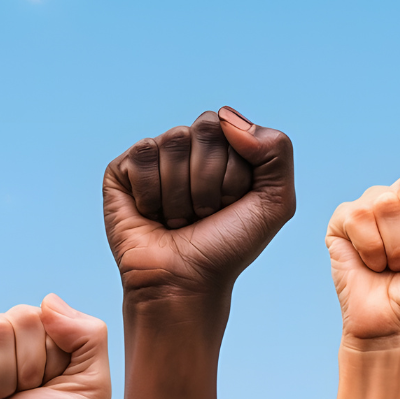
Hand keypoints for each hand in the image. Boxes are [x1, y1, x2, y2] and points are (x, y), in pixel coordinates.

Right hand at [103, 107, 294, 301]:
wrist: (186, 282)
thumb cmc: (229, 245)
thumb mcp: (276, 202)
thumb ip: (276, 149)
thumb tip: (227, 116)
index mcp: (226, 149)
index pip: (233, 129)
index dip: (235, 175)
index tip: (230, 206)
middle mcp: (190, 147)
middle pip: (204, 129)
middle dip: (210, 181)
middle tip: (204, 213)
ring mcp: (156, 156)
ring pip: (173, 141)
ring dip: (182, 193)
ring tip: (178, 218)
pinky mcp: (123, 170)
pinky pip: (143, 154)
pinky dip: (153, 193)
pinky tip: (152, 214)